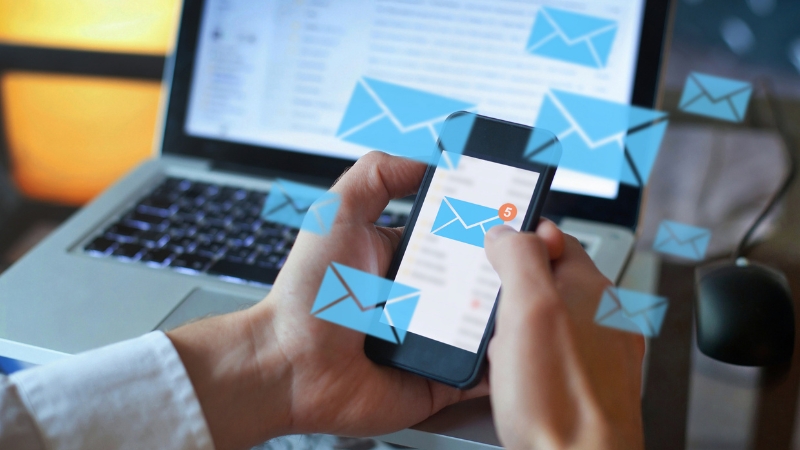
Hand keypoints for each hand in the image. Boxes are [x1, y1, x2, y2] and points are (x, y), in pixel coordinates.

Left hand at [168, 152, 564, 449]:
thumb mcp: (338, 213)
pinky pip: (482, 372)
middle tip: (540, 255)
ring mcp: (435, 341)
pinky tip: (522, 342)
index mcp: (406, 258)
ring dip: (514, 311)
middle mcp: (424, 298)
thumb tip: (430, 154)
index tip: (521, 212)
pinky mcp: (439, 380)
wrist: (288, 365)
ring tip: (538, 294)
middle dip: (513, 267)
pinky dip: (504, 361)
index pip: (462, 235)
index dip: (491, 224)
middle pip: (485, 277)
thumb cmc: (307, 294)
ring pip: (492, 323)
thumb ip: (378, 175)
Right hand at [484, 226, 644, 449]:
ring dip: (518, 327)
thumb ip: (520, 258)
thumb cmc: (560, 402)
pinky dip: (527, 358)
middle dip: (512, 291)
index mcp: (592, 288)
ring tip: (502, 348)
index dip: (520, 239)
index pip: (556, 238)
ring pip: (548, 319)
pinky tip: (515, 376)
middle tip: (491, 309)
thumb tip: (508, 231)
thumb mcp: (529, 310)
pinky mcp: (588, 382)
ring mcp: (600, 351)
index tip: (492, 248)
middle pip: (549, 280)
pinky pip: (550, 354)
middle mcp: (604, 316)